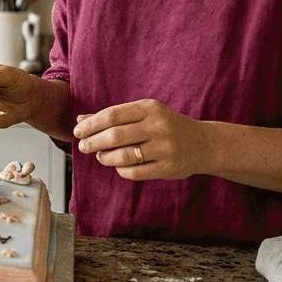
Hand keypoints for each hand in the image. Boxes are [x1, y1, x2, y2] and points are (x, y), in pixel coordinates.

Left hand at [73, 99, 215, 179]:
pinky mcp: (168, 167)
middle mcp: (158, 126)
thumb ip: (114, 117)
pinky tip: (117, 166)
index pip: (112, 115)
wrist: (204, 143)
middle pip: (115, 135)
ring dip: (105, 157)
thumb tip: (80, 119)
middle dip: (93, 142)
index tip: (78, 131)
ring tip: (100, 156)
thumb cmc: (166, 126)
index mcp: (150, 108)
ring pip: (123, 156)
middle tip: (82, 147)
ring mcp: (165, 148)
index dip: (91, 124)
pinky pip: (134, 172)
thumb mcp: (144, 114)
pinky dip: (120, 170)